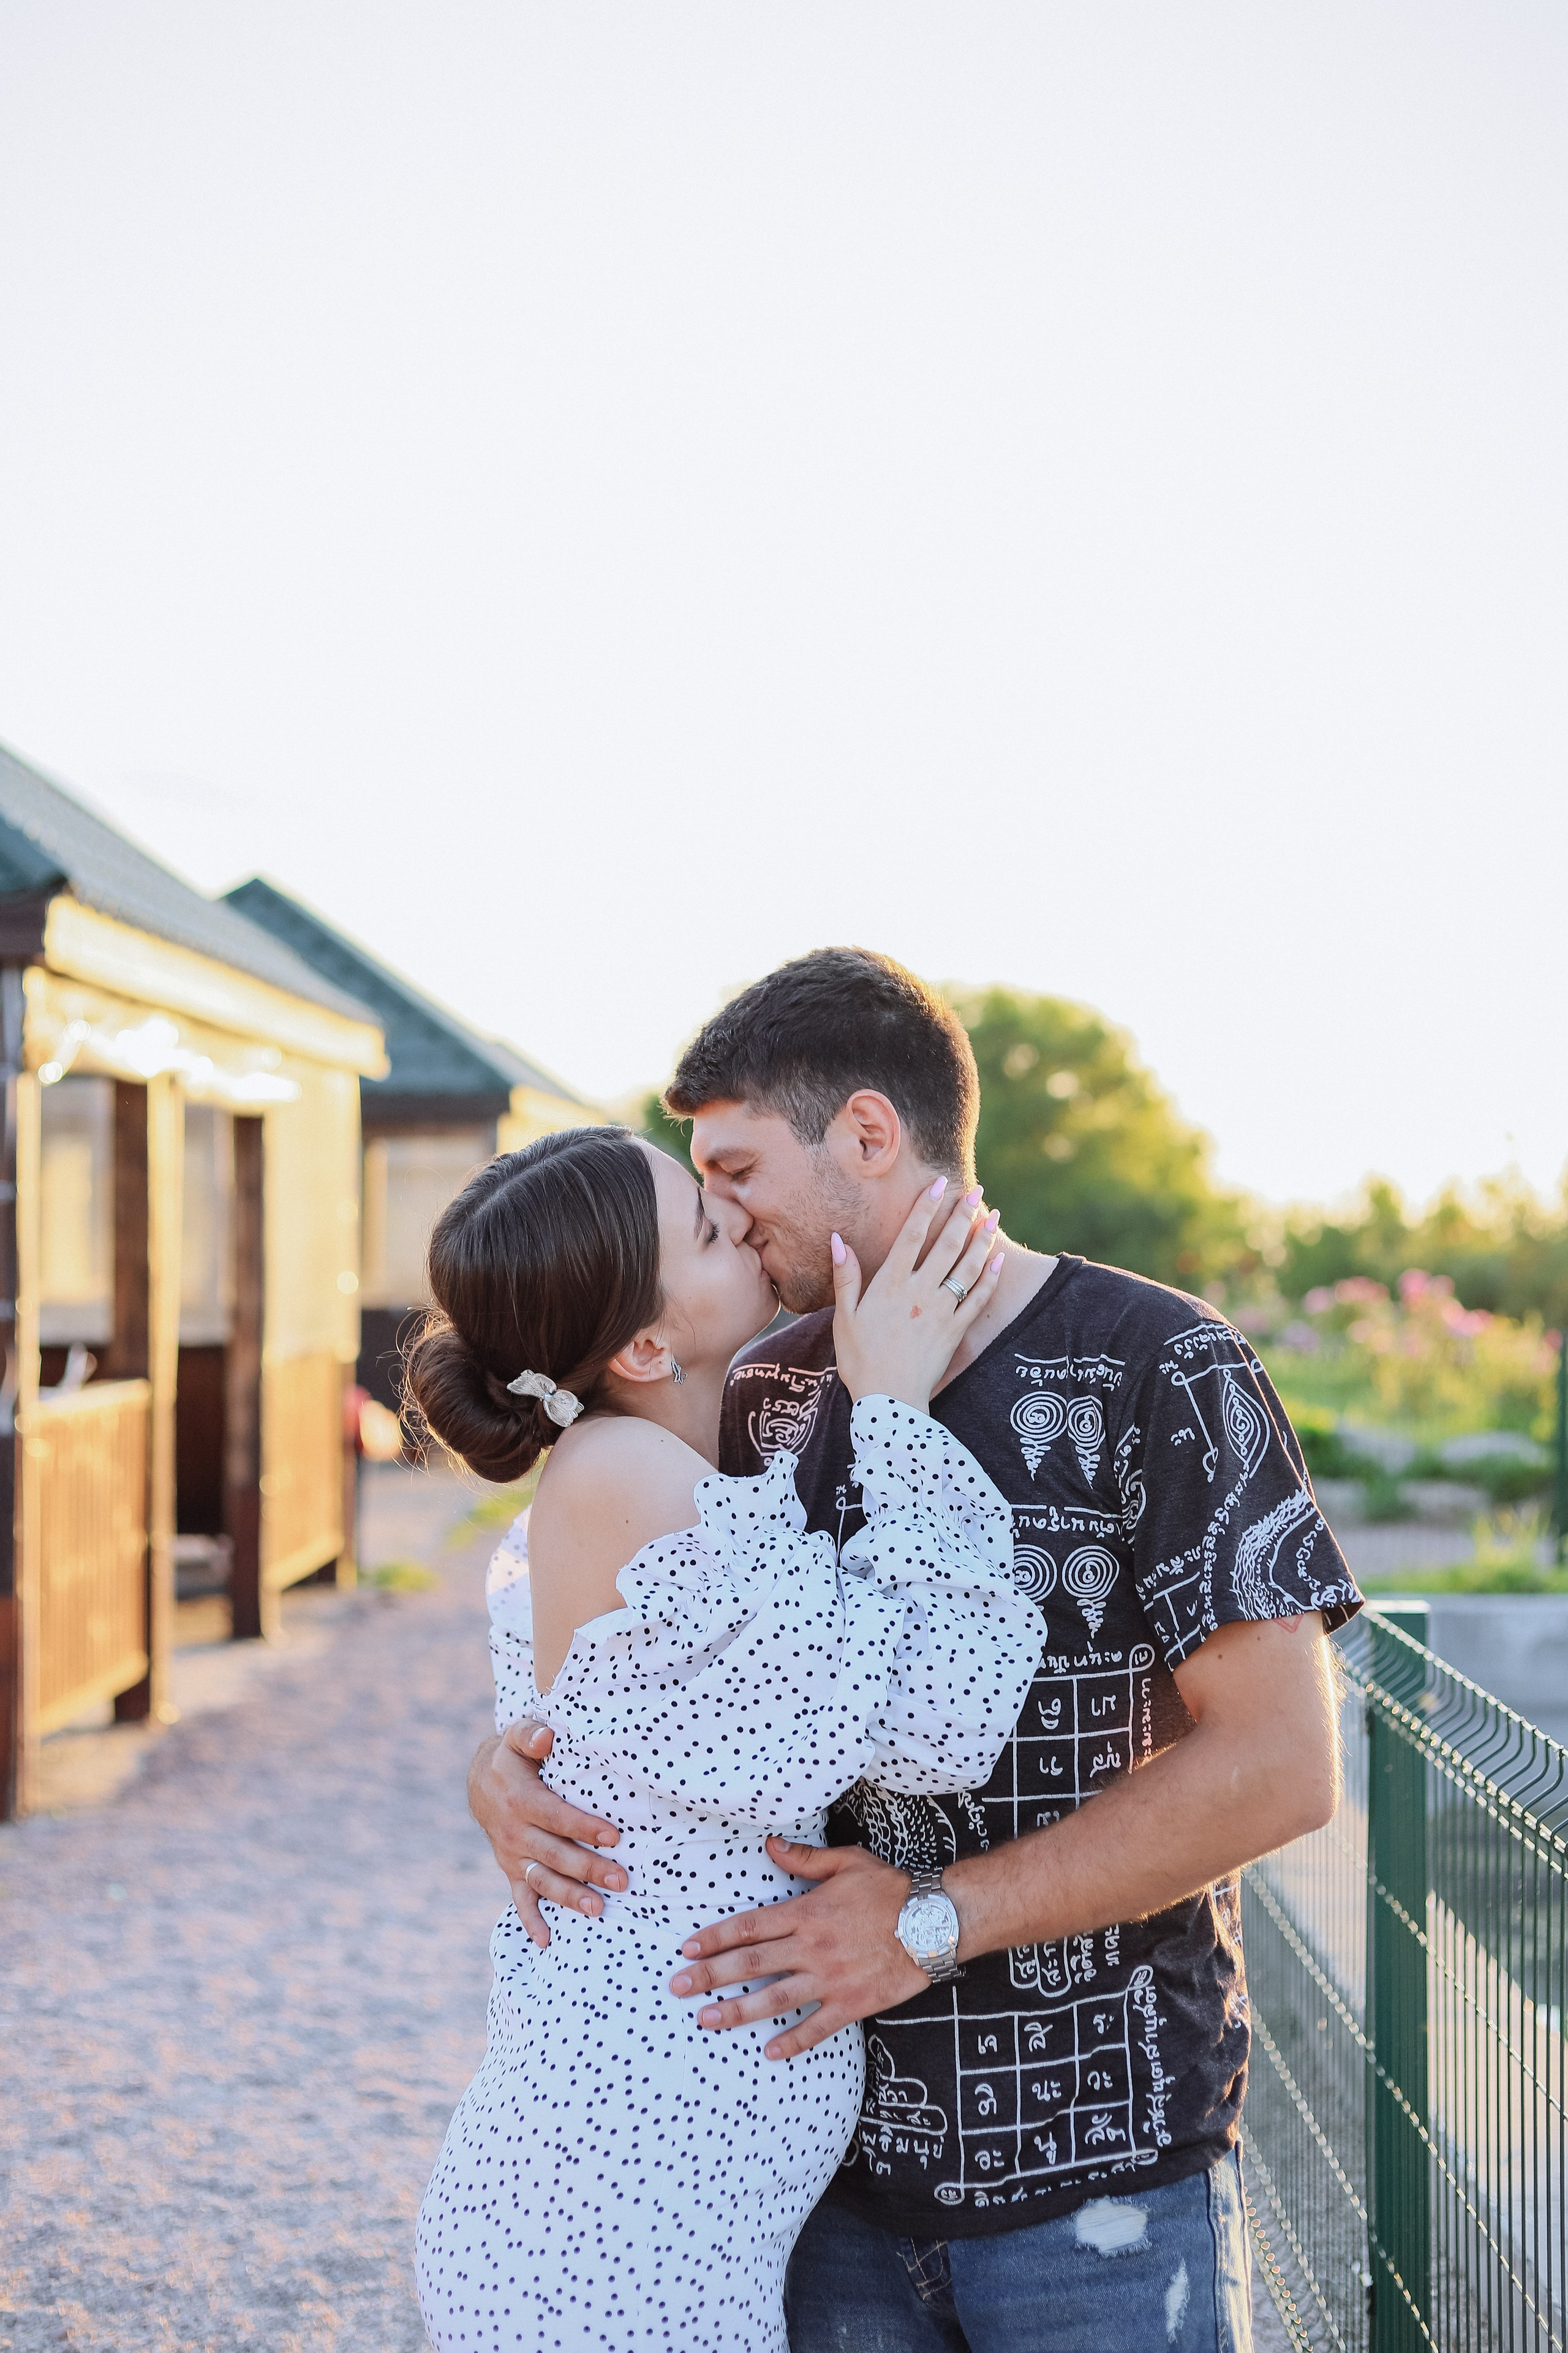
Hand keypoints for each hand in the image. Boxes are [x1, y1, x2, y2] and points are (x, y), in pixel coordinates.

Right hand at [467, 1720, 627, 1946]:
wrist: (481, 1781)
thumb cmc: (513, 1756)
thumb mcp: (517, 1736)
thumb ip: (530, 1733)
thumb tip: (546, 1737)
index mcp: (521, 1800)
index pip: (557, 1817)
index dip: (584, 1828)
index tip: (614, 1837)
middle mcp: (514, 1832)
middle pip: (555, 1855)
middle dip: (588, 1869)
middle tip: (622, 1880)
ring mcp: (511, 1855)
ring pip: (541, 1880)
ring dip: (569, 1897)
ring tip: (597, 1909)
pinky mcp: (510, 1869)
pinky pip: (520, 1898)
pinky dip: (531, 1920)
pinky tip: (547, 1941)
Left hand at [668, 1839, 929, 2059]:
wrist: (934, 1921)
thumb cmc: (891, 1889)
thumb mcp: (847, 1862)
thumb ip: (804, 1859)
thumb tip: (769, 1845)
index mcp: (806, 1913)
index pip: (749, 1926)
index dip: (715, 1938)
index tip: (687, 1950)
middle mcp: (811, 1948)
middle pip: (750, 1964)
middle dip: (710, 1976)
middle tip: (677, 1987)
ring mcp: (830, 1979)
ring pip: (774, 1999)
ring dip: (737, 2011)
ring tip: (707, 2020)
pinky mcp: (851, 2003)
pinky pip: (816, 2027)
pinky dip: (793, 2041)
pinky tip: (770, 2052)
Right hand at [831, 1179, 1003, 1411]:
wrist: (888, 1403)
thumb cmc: (860, 1360)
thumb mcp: (844, 1318)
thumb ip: (846, 1278)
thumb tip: (838, 1240)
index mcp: (890, 1286)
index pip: (911, 1237)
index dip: (926, 1208)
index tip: (940, 1184)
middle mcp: (920, 1293)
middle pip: (946, 1245)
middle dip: (962, 1215)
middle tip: (977, 1191)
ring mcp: (942, 1311)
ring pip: (967, 1267)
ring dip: (982, 1239)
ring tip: (994, 1216)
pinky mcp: (956, 1330)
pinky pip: (978, 1299)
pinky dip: (991, 1277)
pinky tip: (999, 1258)